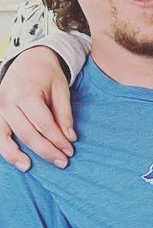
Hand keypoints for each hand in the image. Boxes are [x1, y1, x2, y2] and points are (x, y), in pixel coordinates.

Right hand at [0, 48, 74, 170]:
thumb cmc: (47, 75)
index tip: (70, 151)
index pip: (44, 124)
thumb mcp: (61, 90)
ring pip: (4, 137)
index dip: (58, 140)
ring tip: (29, 167)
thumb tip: (70, 138)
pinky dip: (4, 147)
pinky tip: (16, 158)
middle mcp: (8, 102)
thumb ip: (64, 114)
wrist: (29, 60)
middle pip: (27, 134)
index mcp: (26, 94)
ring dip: (16, 155)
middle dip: (46, 150)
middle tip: (62, 162)